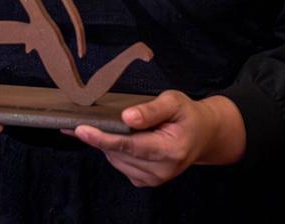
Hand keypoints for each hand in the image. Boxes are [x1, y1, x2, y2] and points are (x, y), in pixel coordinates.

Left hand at [71, 91, 244, 187]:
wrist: (203, 135)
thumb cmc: (187, 116)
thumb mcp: (174, 102)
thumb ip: (152, 110)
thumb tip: (127, 117)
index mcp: (170, 150)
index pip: (129, 146)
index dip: (103, 138)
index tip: (81, 129)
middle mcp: (162, 170)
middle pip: (119, 153)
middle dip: (102, 136)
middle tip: (93, 119)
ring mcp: (154, 179)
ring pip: (117, 160)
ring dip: (110, 143)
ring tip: (121, 125)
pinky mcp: (147, 181)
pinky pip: (121, 165)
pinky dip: (116, 151)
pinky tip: (125, 138)